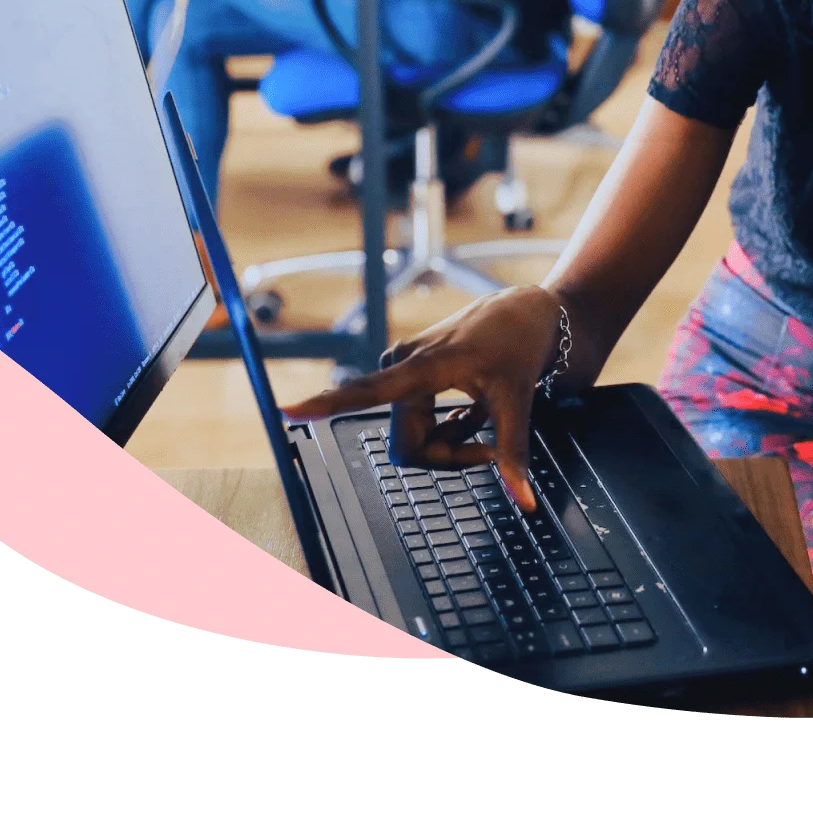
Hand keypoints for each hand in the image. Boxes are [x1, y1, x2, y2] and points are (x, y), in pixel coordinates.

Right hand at [280, 285, 564, 509]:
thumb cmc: (518, 345)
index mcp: (423, 366)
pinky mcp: (407, 374)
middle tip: (488, 449)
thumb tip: (525, 501)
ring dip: (450, 442)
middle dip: (447, 456)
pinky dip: (449, 430)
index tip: (288, 409)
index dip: (326, 404)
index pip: (368, 391)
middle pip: (407, 445)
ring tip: (483, 418)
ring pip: (413, 439)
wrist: (525, 312)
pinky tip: (471, 411)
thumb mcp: (518, 399)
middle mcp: (401, 365)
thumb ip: (512, 452)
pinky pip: (418, 425)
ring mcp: (402, 370)